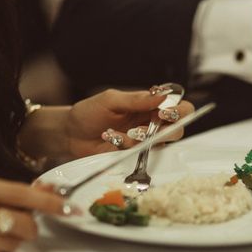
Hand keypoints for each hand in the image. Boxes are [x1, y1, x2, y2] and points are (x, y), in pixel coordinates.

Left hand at [67, 88, 194, 157]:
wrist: (71, 134)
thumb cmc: (90, 113)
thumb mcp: (111, 100)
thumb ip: (137, 99)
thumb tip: (162, 96)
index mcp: (150, 105)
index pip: (179, 106)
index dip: (179, 110)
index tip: (164, 112)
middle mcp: (152, 123)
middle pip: (179, 128)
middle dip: (167, 130)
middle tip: (146, 128)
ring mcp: (145, 141)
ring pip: (160, 143)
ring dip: (142, 138)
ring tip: (120, 134)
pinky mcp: (136, 155)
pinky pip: (143, 154)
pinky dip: (127, 146)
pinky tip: (111, 139)